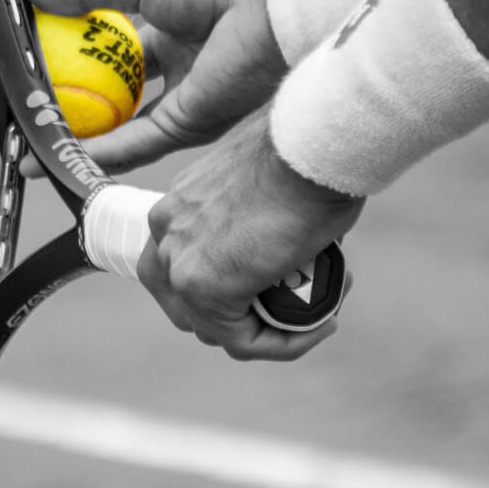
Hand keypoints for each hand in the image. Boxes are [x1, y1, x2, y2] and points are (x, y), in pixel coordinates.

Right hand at [22, 0, 285, 174]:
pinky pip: (135, 144)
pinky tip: (62, 154)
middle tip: (29, 118)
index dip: (74, 65)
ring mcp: (181, 103)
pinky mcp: (187, 126)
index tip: (36, 72)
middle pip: (113, 101)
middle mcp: (176, 72)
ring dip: (77, 142)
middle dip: (72, 113)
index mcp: (169, 33)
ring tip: (33, 150)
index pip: (111, 57)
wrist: (266, 2)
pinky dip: (98, 152)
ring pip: (119, 131)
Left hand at [140, 107, 362, 360]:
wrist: (311, 143)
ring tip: (319, 312)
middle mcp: (166, 235)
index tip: (278, 284)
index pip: (183, 269)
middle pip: (188, 307)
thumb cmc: (304, 154)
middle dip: (240, 317)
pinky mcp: (205, 288)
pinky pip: (243, 341)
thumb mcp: (266, 187)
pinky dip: (283, 344)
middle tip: (292, 309)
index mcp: (176, 208)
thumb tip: (283, 250)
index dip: (229, 290)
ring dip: (270, 332)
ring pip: (216, 330)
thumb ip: (256, 220)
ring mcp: (180, 263)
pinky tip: (322, 325)